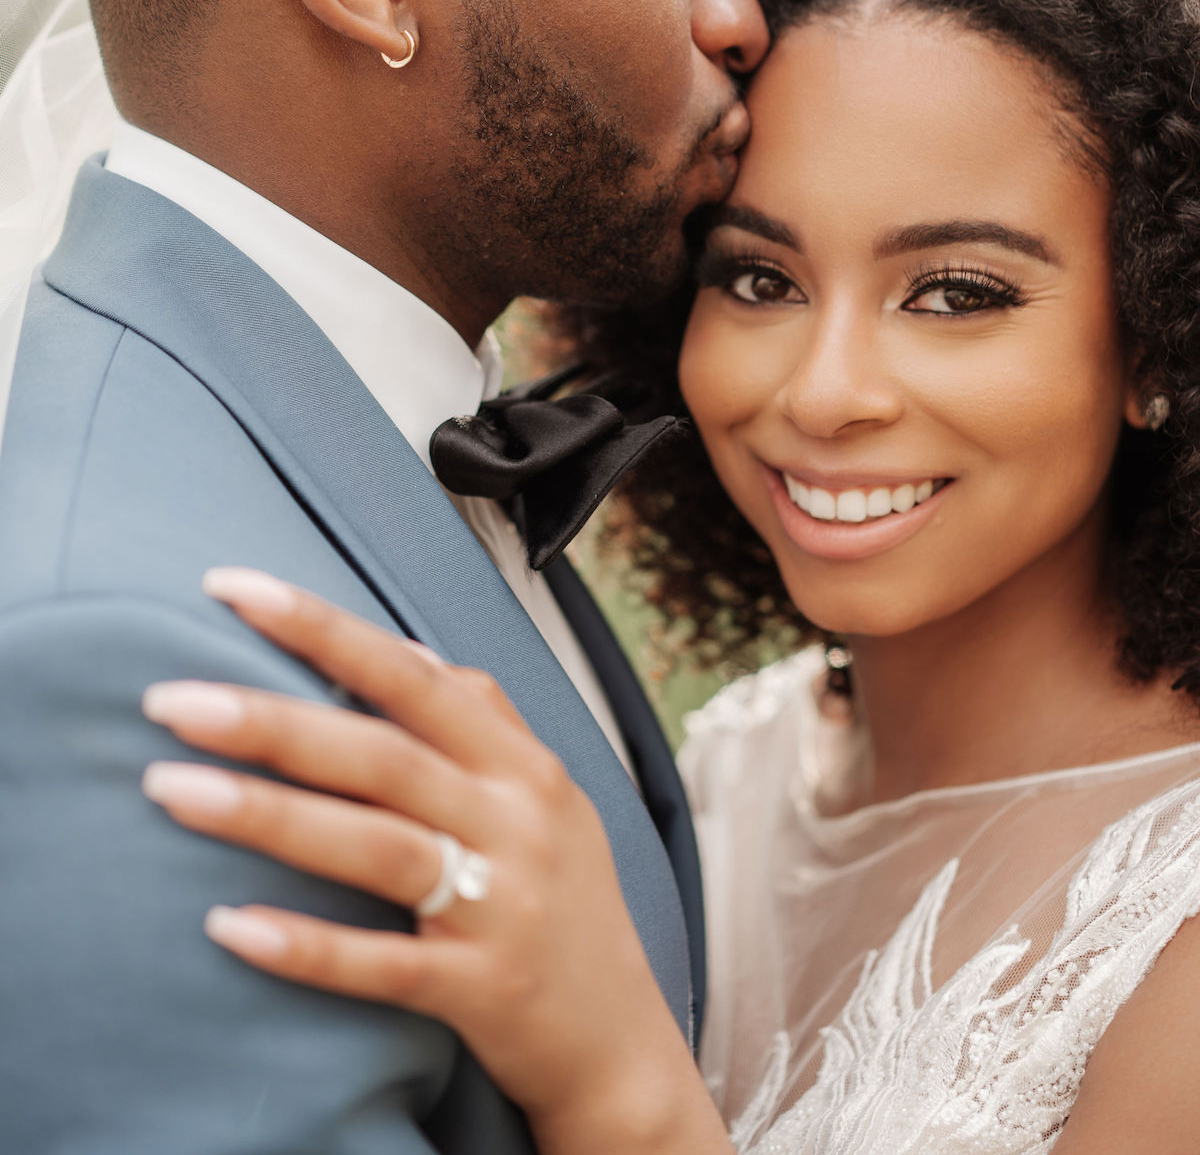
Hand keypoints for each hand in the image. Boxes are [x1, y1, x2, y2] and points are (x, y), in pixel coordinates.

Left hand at [140, 569, 730, 1154]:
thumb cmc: (564, 900)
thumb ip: (478, 719)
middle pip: (382, 755)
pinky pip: (384, 965)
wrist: (622, 1040)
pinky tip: (231, 926)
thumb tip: (402, 650)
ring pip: (376, 847)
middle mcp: (515, 820)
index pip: (410, 675)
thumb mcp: (543, 792)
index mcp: (521, 762)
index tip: (231, 588)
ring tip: (170, 789)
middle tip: (169, 700)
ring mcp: (501, 906)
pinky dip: (309, 946)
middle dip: (271, 720)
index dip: (321, 627)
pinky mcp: (481, 991)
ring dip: (269, 815)